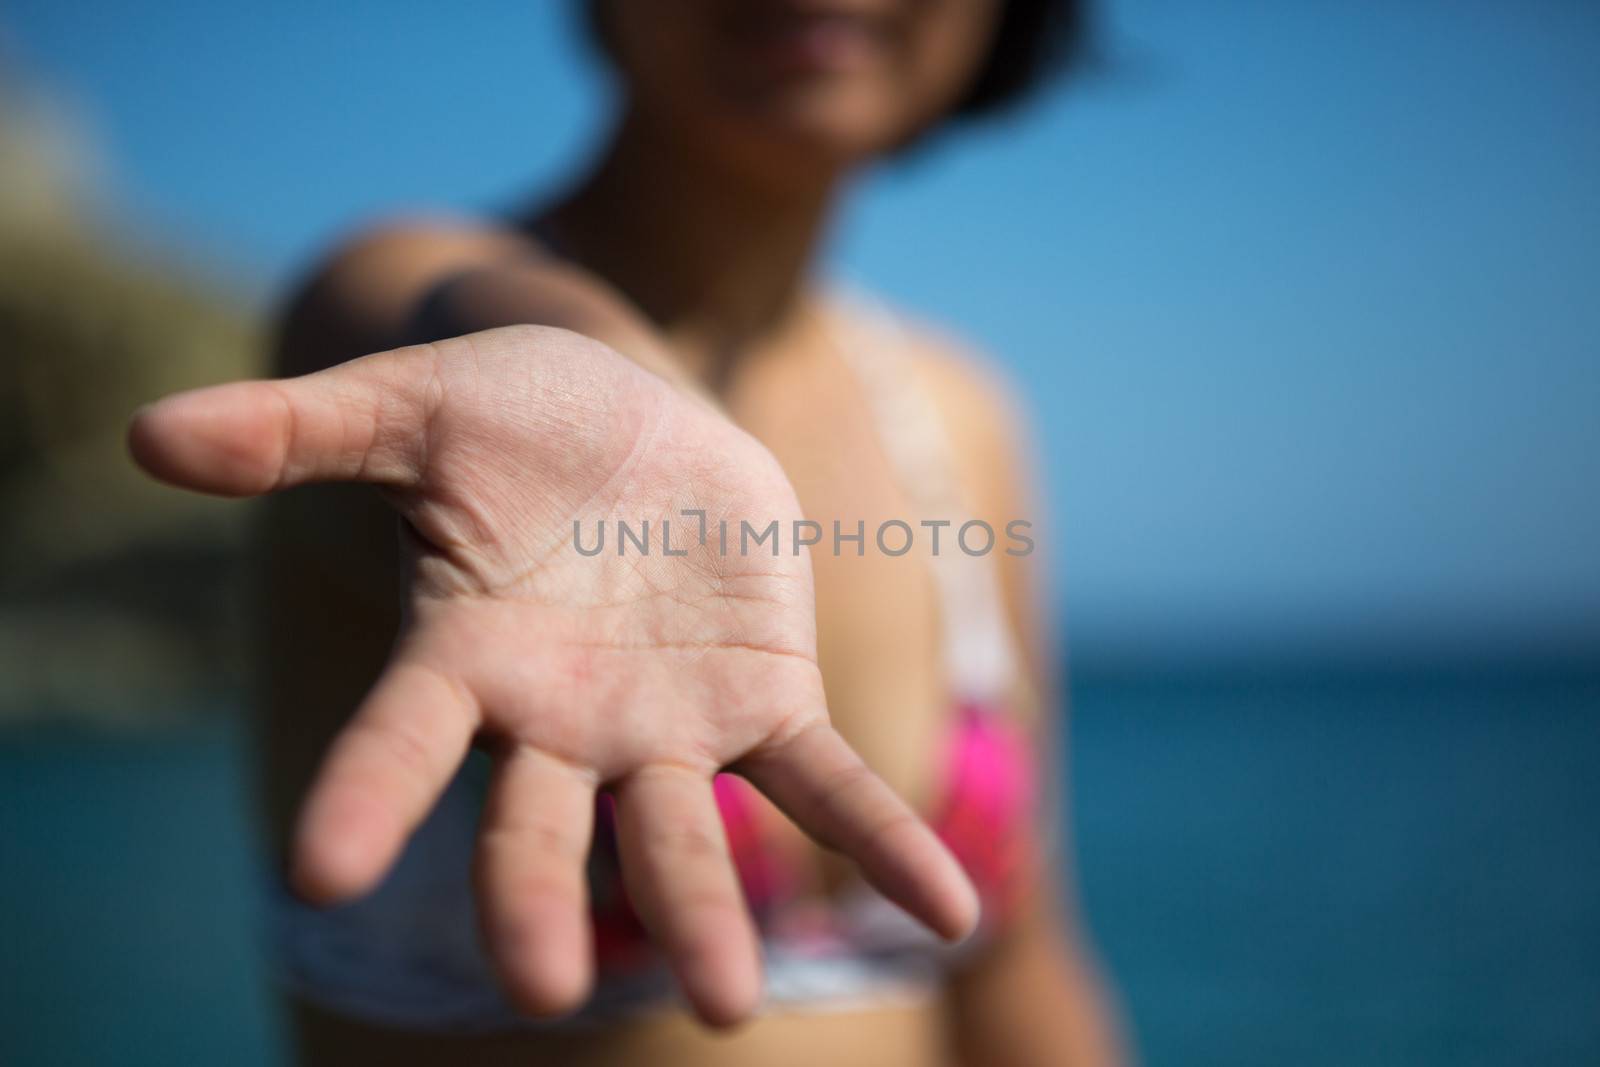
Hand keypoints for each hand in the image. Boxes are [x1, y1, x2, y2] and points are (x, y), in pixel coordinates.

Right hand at [128, 325, 977, 1025]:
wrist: (627, 416)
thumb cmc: (504, 413)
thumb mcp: (409, 405)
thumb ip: (300, 430)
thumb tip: (145, 437)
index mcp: (465, 656)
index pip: (401, 741)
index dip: (366, 799)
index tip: (321, 872)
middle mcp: (558, 721)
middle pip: (541, 828)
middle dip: (540, 901)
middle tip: (543, 981)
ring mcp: (665, 725)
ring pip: (681, 834)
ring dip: (703, 913)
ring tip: (734, 996)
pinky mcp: (762, 702)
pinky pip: (823, 785)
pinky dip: (879, 840)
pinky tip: (949, 909)